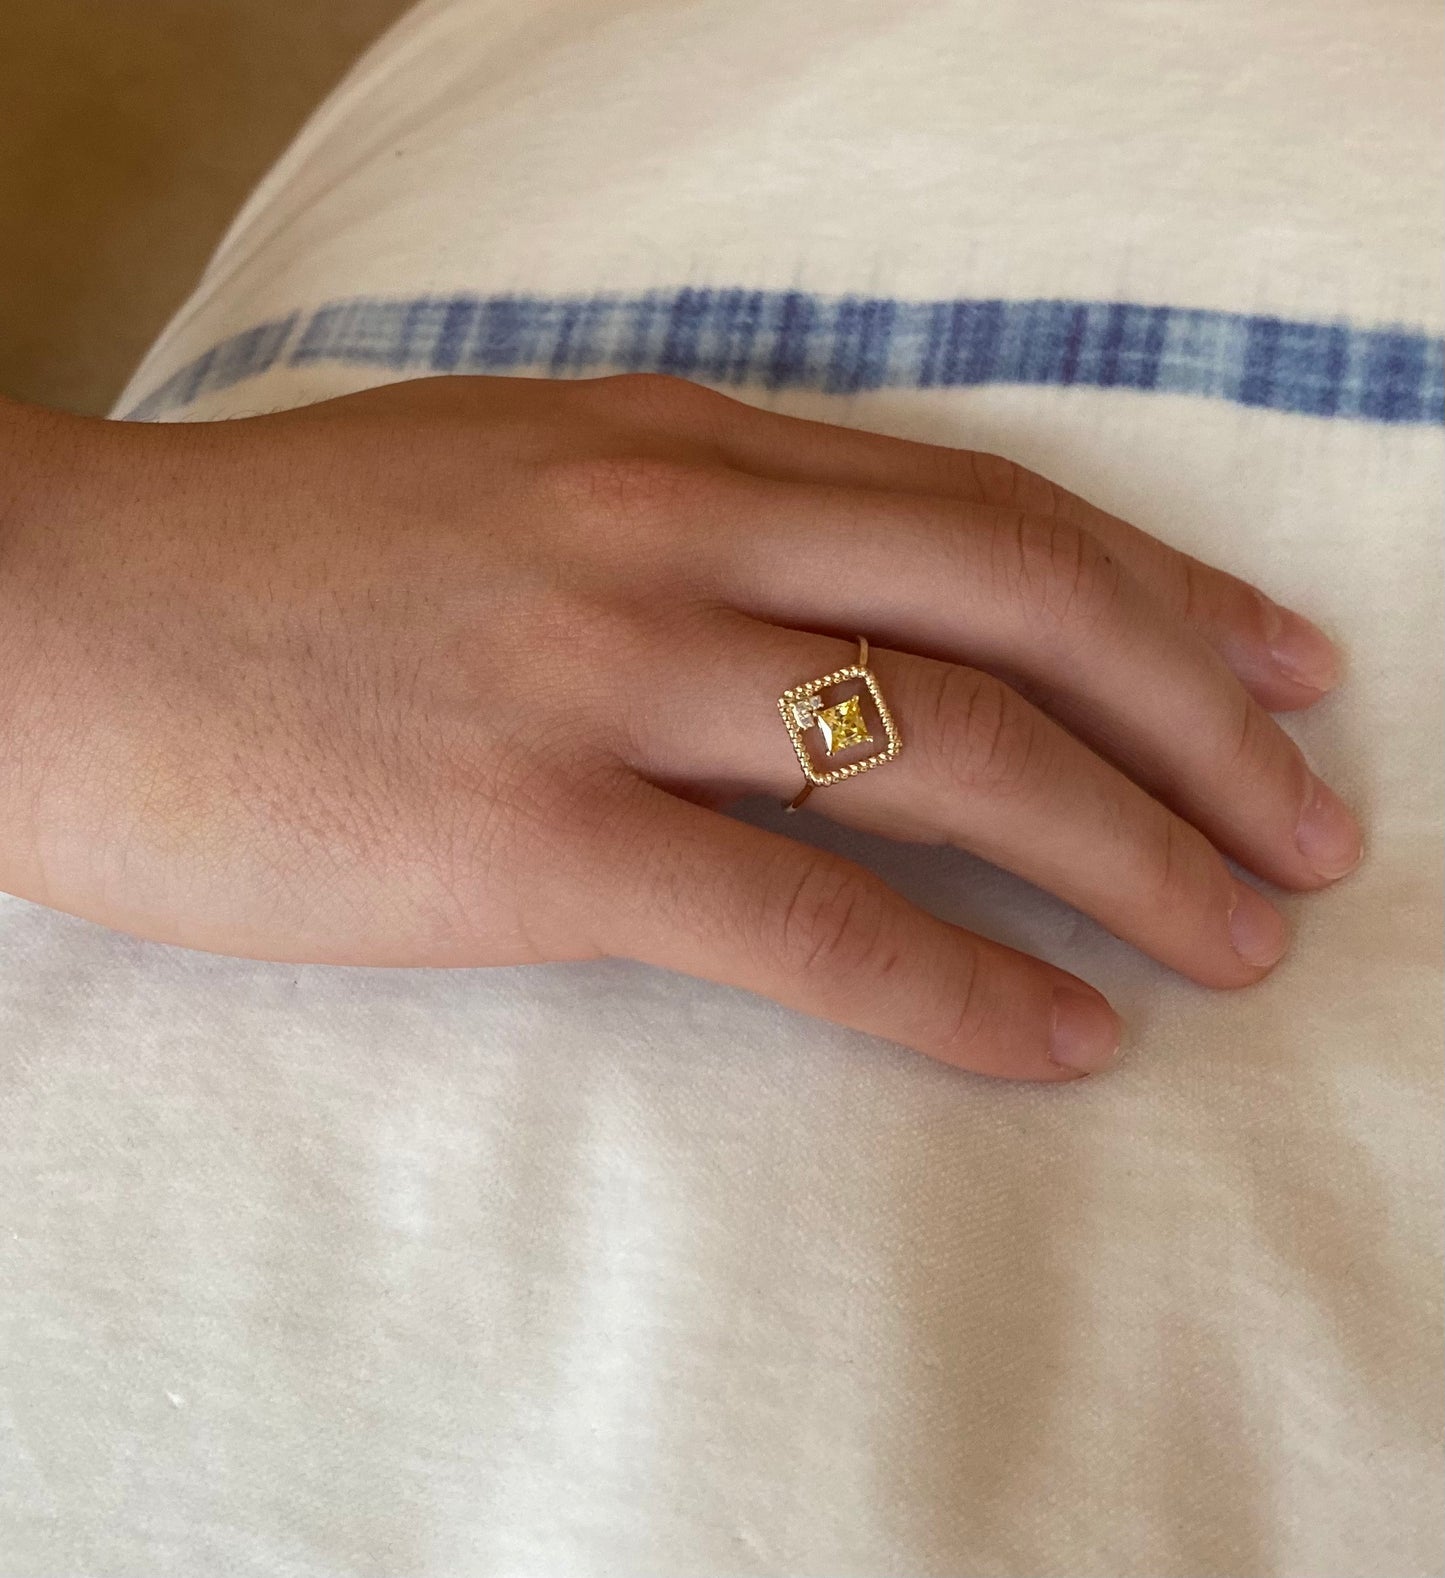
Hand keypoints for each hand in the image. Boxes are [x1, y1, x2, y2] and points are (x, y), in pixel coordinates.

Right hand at [0, 376, 1359, 1080]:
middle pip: (1019, 611)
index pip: (983, 505)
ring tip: (1238, 944)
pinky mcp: (529, 831)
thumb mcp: (513, 484)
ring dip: (1130, 857)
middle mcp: (666, 527)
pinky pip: (808, 913)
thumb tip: (836, 622)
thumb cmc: (270, 566)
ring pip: (948, 753)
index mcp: (668, 438)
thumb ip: (683, 527)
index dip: (1162, 590)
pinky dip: (961, 984)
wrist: (47, 617)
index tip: (1279, 668)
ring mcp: (604, 673)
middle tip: (1312, 828)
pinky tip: (1066, 1038)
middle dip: (1201, 725)